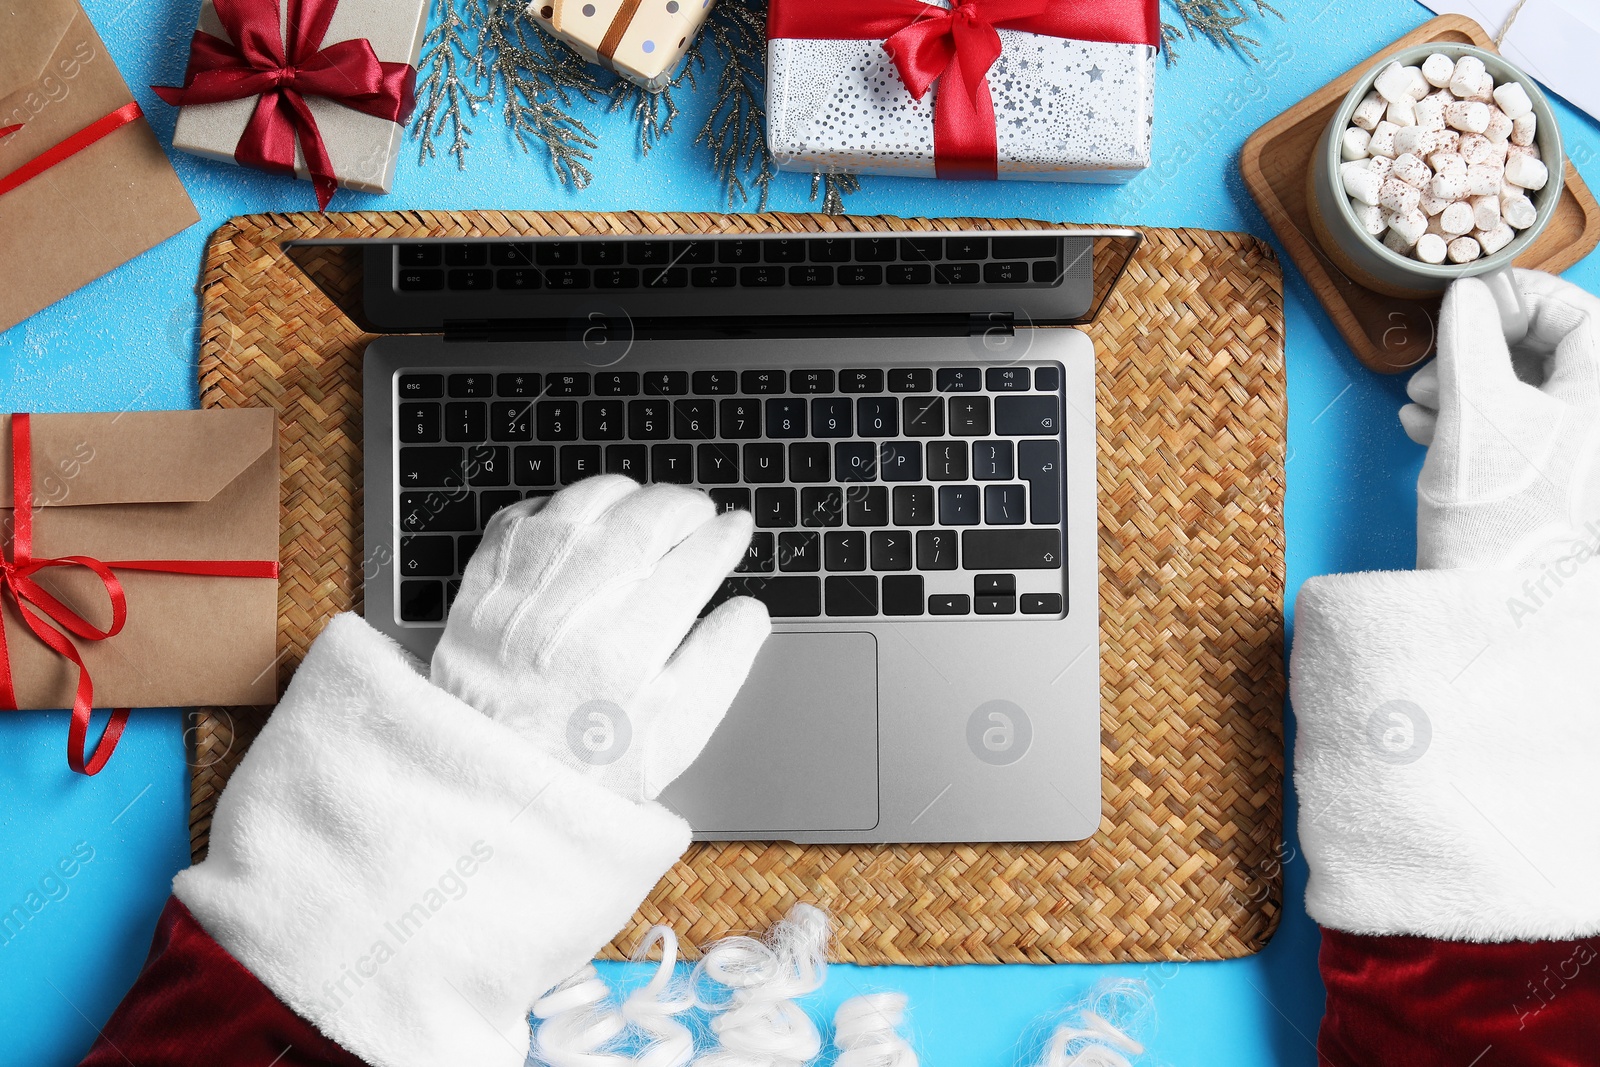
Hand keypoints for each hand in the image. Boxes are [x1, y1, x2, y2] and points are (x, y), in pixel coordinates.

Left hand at [431, 475, 769, 800]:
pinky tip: (583, 526)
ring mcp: (527, 583)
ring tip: (647, 511)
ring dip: (630, 495)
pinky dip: (563, 506)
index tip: (736, 529)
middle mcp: (578, 602)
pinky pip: (530, 512)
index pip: (696, 558)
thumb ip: (720, 666)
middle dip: (686, 506)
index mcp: (631, 643)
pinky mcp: (486, 577)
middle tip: (700, 515)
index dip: (725, 537)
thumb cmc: (588, 760)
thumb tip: (750, 611)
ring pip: (590, 499)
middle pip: (649, 515)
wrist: (494, 775)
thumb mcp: (674, 735)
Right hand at [1398, 269, 1599, 568]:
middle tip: (1437, 360)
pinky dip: (1471, 421)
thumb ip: (1471, 338)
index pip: (1579, 314)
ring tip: (1420, 401)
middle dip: (1483, 348)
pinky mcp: (1552, 488)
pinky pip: (1518, 432)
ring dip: (1466, 385)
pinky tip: (1426, 428)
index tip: (1470, 306)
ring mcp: (1579, 460)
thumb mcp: (1474, 409)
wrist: (1493, 609)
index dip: (1520, 299)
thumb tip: (1468, 296)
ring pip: (1528, 393)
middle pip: (1551, 353)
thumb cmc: (1497, 513)